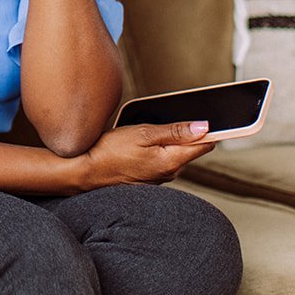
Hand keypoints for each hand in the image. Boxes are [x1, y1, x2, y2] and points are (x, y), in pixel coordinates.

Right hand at [81, 122, 216, 188]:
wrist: (85, 172)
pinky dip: (155, 150)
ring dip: (167, 141)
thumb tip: (205, 127)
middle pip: (191, 148)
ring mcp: (159, 178)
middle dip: (184, 132)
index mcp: (172, 161)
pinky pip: (161, 160)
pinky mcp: (149, 179)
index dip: (209, 128)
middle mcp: (170, 173)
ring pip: (175, 153)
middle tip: (161, 120)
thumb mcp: (142, 133)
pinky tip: (137, 144)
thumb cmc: (110, 151)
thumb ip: (175, 131)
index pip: (206, 144)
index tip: (206, 116)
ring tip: (144, 132)